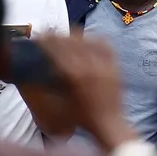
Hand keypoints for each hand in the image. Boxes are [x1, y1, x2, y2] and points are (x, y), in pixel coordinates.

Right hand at [35, 36, 135, 151]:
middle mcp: (90, 67)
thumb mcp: (62, 100)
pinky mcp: (116, 67)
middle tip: (51, 33)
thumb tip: (46, 66)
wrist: (108, 122)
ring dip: (76, 36)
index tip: (41, 36)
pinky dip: (96, 40)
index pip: (58, 51)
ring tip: (68, 35)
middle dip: (59, 36)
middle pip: (73, 43)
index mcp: (74, 76)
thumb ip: (55, 81)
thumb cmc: (81, 116)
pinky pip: (106, 46)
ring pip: (89, 42)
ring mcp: (105, 65)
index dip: (48, 41)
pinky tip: (89, 39)